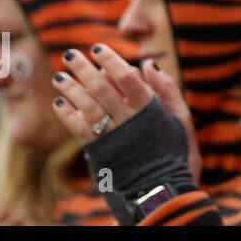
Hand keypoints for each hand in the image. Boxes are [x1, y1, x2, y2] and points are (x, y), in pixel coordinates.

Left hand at [51, 45, 200, 182]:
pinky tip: (59, 102)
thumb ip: (167, 90)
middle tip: (70, 54)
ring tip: (59, 76)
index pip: (127, 77)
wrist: (162, 192)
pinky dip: (68, 114)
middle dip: (84, 69)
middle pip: (101, 88)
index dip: (111, 60)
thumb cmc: (175, 153)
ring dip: (71, 89)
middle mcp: (128, 120)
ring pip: (87, 106)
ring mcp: (112, 136)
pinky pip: (79, 130)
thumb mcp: (181, 119)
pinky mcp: (100, 152)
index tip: (98, 48)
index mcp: (150, 109)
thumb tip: (149, 63)